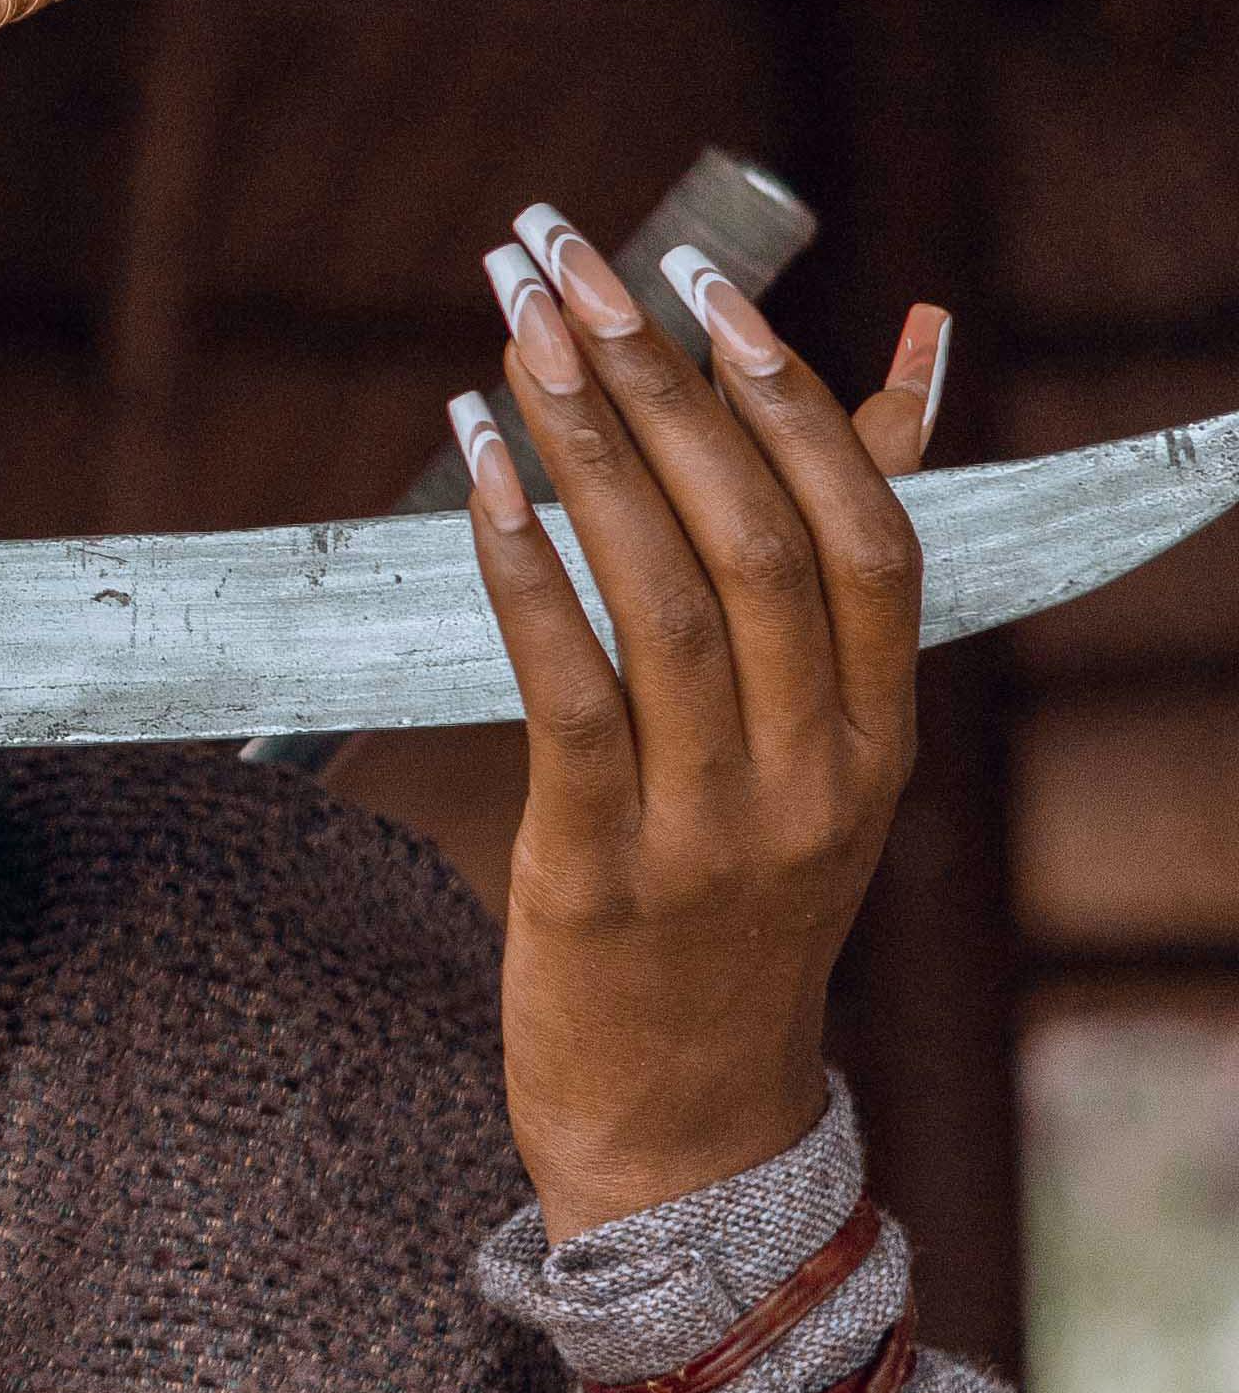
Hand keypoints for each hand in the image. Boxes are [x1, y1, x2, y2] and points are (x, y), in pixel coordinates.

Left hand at [450, 217, 951, 1244]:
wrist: (686, 1130)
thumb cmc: (736, 908)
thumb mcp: (817, 751)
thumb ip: (835, 574)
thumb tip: (911, 360)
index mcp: (879, 734)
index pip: (864, 530)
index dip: (789, 394)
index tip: (705, 281)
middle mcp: (817, 772)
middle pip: (756, 536)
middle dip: (660, 380)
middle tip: (572, 262)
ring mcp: (715, 826)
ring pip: (665, 597)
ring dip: (585, 445)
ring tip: (517, 332)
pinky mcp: (602, 870)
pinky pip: (569, 692)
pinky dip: (526, 570)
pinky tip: (481, 473)